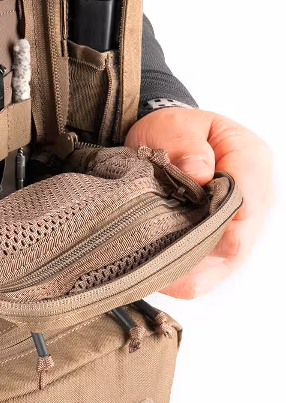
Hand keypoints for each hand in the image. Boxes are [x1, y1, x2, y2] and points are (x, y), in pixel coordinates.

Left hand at [125, 108, 272, 298]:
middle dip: (192, 247)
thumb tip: (198, 172)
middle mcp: (255, 197)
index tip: (173, 221)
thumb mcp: (172, 124)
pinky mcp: (222, 246)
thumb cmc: (172, 133)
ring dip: (185, 266)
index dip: (210, 217)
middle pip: (235, 241)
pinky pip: (208, 275)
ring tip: (148, 261)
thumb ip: (185, 144)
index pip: (245, 200)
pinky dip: (181, 277)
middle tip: (151, 247)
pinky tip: (155, 272)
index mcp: (250, 159)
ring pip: (222, 263)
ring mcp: (241, 225)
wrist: (163, 141)